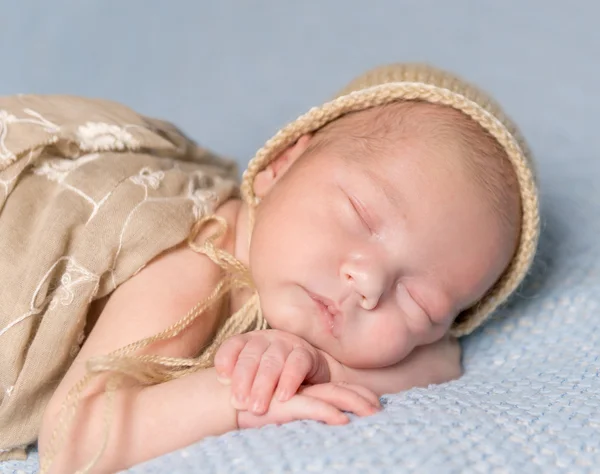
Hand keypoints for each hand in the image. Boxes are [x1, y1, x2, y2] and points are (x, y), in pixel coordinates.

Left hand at [214, 329, 329, 414]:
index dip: (225, 360)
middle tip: (239, 404)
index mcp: (249, 341)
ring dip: (263, 385)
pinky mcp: (307, 353)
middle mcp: (266, 338)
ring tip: (257, 407)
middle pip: (251, 356)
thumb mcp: (253, 380)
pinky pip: (297, 364)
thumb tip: (226, 400)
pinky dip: (289, 380)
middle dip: (243, 380)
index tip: (221, 380)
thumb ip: (239, 384)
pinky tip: (282, 397)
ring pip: (272, 360)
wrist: (312, 377)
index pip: (232, 345)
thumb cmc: (274, 381)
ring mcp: (287, 343)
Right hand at [237, 382, 380, 428]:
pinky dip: (328, 414)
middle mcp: (303, 386)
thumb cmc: (251, 404)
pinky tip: (342, 421)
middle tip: (381, 410)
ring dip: (353, 404)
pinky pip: (311, 407)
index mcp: (305, 387)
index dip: (358, 393)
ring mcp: (296, 392)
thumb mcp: (280, 407)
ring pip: (332, 395)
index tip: (376, 403)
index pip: (338, 388)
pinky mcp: (284, 401)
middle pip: (340, 390)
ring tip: (372, 414)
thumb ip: (300, 407)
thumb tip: (326, 419)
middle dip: (362, 398)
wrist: (223, 399)